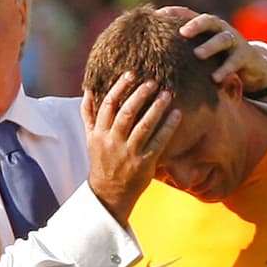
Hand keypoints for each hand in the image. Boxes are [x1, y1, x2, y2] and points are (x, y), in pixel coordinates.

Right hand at [81, 73, 181, 224]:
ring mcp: (129, 152)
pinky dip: (168, 127)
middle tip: (153, 81)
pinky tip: (177, 114)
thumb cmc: (102, 159)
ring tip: (167, 94)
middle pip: (126, 113)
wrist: (109, 192)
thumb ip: (89, 114)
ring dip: (156, 108)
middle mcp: (112, 141)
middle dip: (139, 95)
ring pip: (143, 126)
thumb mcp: (91, 137)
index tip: (131, 74)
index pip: (108, 105)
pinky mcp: (144, 162)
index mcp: (99, 133)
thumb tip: (89, 90)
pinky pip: (158, 142)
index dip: (119, 88)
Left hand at [157, 6, 266, 93]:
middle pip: (209, 20)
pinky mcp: (245, 55)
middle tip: (182, 32)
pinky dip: (225, 69)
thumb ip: (181, 49)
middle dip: (196, 24)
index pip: (189, 14)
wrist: (252, 67)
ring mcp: (235, 40)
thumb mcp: (200, 51)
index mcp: (206, 26)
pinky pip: (235, 61)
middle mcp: (221, 29)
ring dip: (210, 46)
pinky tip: (215, 79)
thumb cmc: (217, 58)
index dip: (174, 12)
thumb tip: (148, 53)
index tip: (157, 15)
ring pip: (223, 39)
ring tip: (198, 54)